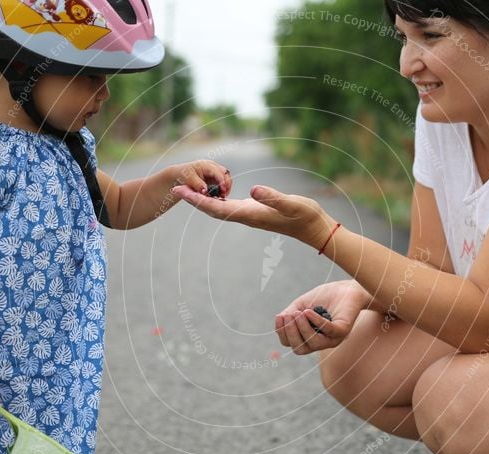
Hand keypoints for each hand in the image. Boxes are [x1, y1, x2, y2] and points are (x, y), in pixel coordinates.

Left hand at [170, 160, 232, 197]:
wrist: (179, 174)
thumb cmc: (183, 174)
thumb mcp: (190, 180)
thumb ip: (198, 185)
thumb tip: (205, 191)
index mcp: (206, 165)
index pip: (219, 172)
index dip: (222, 182)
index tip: (223, 191)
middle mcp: (212, 166)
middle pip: (225, 174)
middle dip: (227, 184)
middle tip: (224, 195)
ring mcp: (214, 171)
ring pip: (225, 177)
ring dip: (226, 187)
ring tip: (222, 196)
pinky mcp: (214, 176)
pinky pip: (222, 181)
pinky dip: (222, 188)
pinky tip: (220, 195)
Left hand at [172, 184, 337, 247]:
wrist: (314, 228)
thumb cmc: (305, 215)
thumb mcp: (291, 203)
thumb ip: (273, 197)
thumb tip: (253, 190)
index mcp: (250, 214)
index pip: (217, 208)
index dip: (197, 200)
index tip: (181, 192)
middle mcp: (246, 216)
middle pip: (212, 210)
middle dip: (193, 200)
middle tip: (175, 188)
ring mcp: (249, 215)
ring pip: (219, 209)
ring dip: (202, 200)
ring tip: (186, 190)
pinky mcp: (254, 211)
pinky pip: (228, 207)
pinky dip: (215, 200)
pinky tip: (211, 193)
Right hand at [276, 280, 371, 354]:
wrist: (346, 289)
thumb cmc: (323, 298)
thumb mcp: (301, 304)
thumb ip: (290, 313)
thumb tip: (280, 319)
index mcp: (308, 337)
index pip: (290, 343)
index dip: (282, 332)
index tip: (280, 316)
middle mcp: (320, 342)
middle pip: (300, 349)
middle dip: (291, 333)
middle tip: (289, 315)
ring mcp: (332, 338)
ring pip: (313, 343)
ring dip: (302, 328)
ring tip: (298, 313)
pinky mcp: (343, 331)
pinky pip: (329, 331)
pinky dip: (317, 322)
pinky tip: (308, 312)